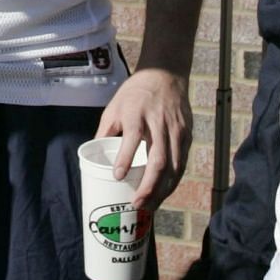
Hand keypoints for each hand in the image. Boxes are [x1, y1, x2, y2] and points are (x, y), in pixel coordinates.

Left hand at [94, 66, 190, 211]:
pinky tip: (165, 192)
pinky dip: (174, 180)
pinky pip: (182, 162)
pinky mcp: (187, 135)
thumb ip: (105, 131)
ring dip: (163, 189)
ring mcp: (176, 130)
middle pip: (159, 159)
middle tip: (137, 203)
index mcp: (137, 113)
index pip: (132, 136)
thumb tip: (93, 156)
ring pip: (174, 166)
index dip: (125, 158)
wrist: (165, 74)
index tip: (118, 176)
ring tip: (150, 205)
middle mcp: (159, 123)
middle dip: (149, 185)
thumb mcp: (114, 107)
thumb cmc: (135, 93)